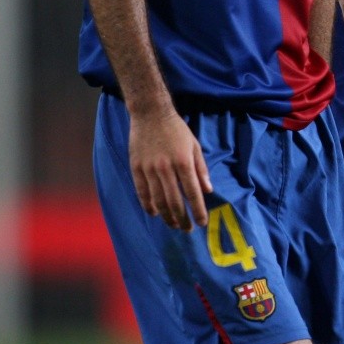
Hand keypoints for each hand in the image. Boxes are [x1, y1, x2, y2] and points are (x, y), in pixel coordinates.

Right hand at [128, 109, 212, 231]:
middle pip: (175, 201)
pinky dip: (148, 206)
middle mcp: (166, 168)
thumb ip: (200, 169)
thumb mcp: (194, 145)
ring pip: (158, 200)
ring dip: (167, 216)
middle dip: (183, 218)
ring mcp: (149, 169)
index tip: (202, 222)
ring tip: (174, 225)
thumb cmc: (176, 130)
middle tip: (188, 229)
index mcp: (183, 161)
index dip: (198, 210)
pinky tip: (155, 213)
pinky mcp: (136, 168)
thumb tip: (208, 190)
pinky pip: (142, 192)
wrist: (150, 114)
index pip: (192, 192)